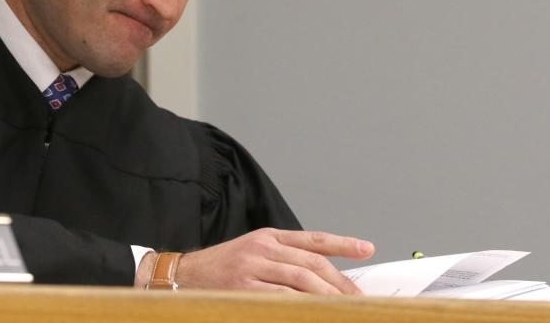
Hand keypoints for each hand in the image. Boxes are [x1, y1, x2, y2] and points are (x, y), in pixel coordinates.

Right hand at [136, 228, 373, 293]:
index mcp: (267, 236)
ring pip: (302, 282)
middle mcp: (262, 248)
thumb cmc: (220, 269)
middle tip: (359, 299)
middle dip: (340, 283)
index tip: (367, 249)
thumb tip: (320, 278)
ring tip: (344, 309)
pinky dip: (302, 307)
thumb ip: (282, 259)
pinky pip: (282, 298)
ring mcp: (252, 268)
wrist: (182, 276)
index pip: (312, 239)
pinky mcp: (243, 288)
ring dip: (327, 298)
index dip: (342, 243)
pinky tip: (314, 313)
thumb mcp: (251, 253)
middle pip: (312, 264)